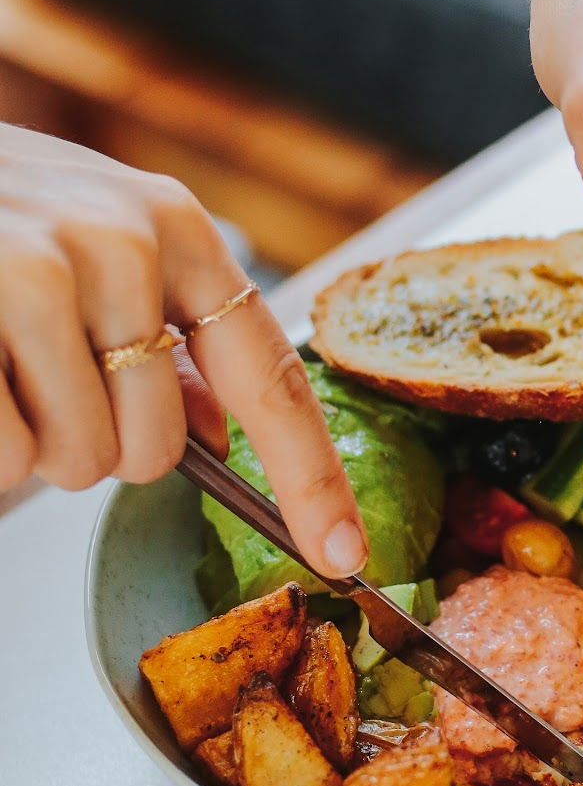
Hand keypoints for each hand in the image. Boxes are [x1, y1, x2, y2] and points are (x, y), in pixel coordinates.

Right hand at [0, 126, 367, 575]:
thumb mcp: (99, 244)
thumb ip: (168, 330)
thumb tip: (223, 430)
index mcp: (177, 231)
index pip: (269, 377)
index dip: (312, 478)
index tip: (346, 554)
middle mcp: (123, 243)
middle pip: (157, 448)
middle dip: (99, 447)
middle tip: (44, 381)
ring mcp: (40, 269)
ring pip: (78, 458)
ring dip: (35, 446)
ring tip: (0, 366)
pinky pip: (7, 454)